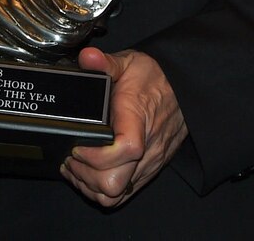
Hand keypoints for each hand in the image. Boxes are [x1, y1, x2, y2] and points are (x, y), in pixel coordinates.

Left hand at [62, 47, 185, 207]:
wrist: (183, 91)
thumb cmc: (155, 79)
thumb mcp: (130, 62)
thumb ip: (106, 62)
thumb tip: (88, 58)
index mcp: (138, 120)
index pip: (126, 150)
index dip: (95, 155)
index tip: (77, 146)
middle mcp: (146, 149)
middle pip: (115, 183)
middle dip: (85, 175)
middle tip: (70, 158)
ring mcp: (148, 164)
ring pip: (115, 195)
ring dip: (90, 185)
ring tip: (74, 167)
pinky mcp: (147, 171)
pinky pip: (122, 194)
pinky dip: (101, 190)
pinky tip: (89, 173)